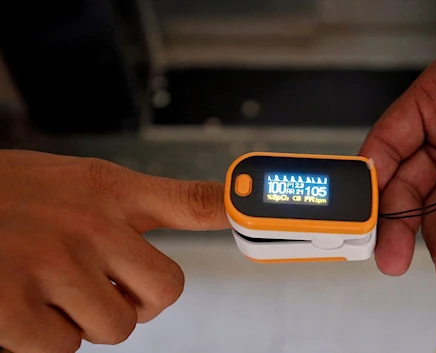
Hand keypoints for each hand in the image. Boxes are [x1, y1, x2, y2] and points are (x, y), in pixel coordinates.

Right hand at [0, 150, 228, 351]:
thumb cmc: (17, 195)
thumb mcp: (87, 182)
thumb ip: (148, 203)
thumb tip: (216, 208)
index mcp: (111, 192)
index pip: (192, 201)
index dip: (232, 210)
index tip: (255, 215)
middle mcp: (91, 225)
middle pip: (163, 293)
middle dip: (137, 299)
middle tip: (104, 286)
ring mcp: (53, 265)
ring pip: (114, 327)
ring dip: (87, 319)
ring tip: (53, 288)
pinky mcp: (14, 307)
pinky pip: (63, 349)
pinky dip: (45, 337)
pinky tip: (23, 303)